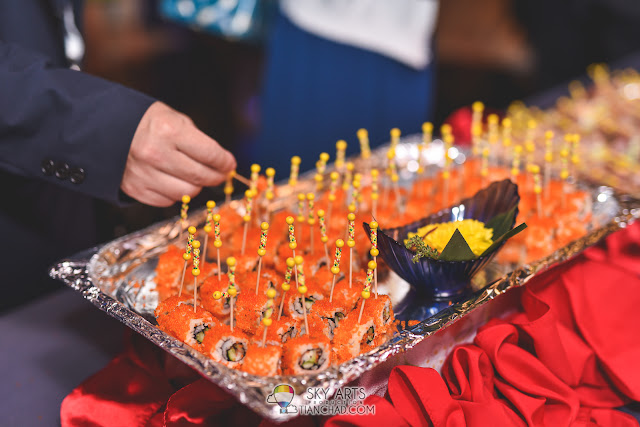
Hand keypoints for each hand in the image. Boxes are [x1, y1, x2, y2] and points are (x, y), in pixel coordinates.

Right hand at [121, 101, 235, 205]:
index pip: (210, 154)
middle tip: (220, 174)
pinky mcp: (136, 189)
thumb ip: (197, 140)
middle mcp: (156, 154)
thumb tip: (221, 162)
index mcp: (169, 131)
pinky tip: (174, 181)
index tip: (230, 164)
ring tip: (196, 177)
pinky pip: (167, 201)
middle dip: (216, 176)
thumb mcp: (174, 118)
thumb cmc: (146, 122)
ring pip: (187, 193)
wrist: (104, 128)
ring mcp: (145, 174)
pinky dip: (175, 194)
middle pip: (201, 177)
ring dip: (196, 187)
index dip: (225, 162)